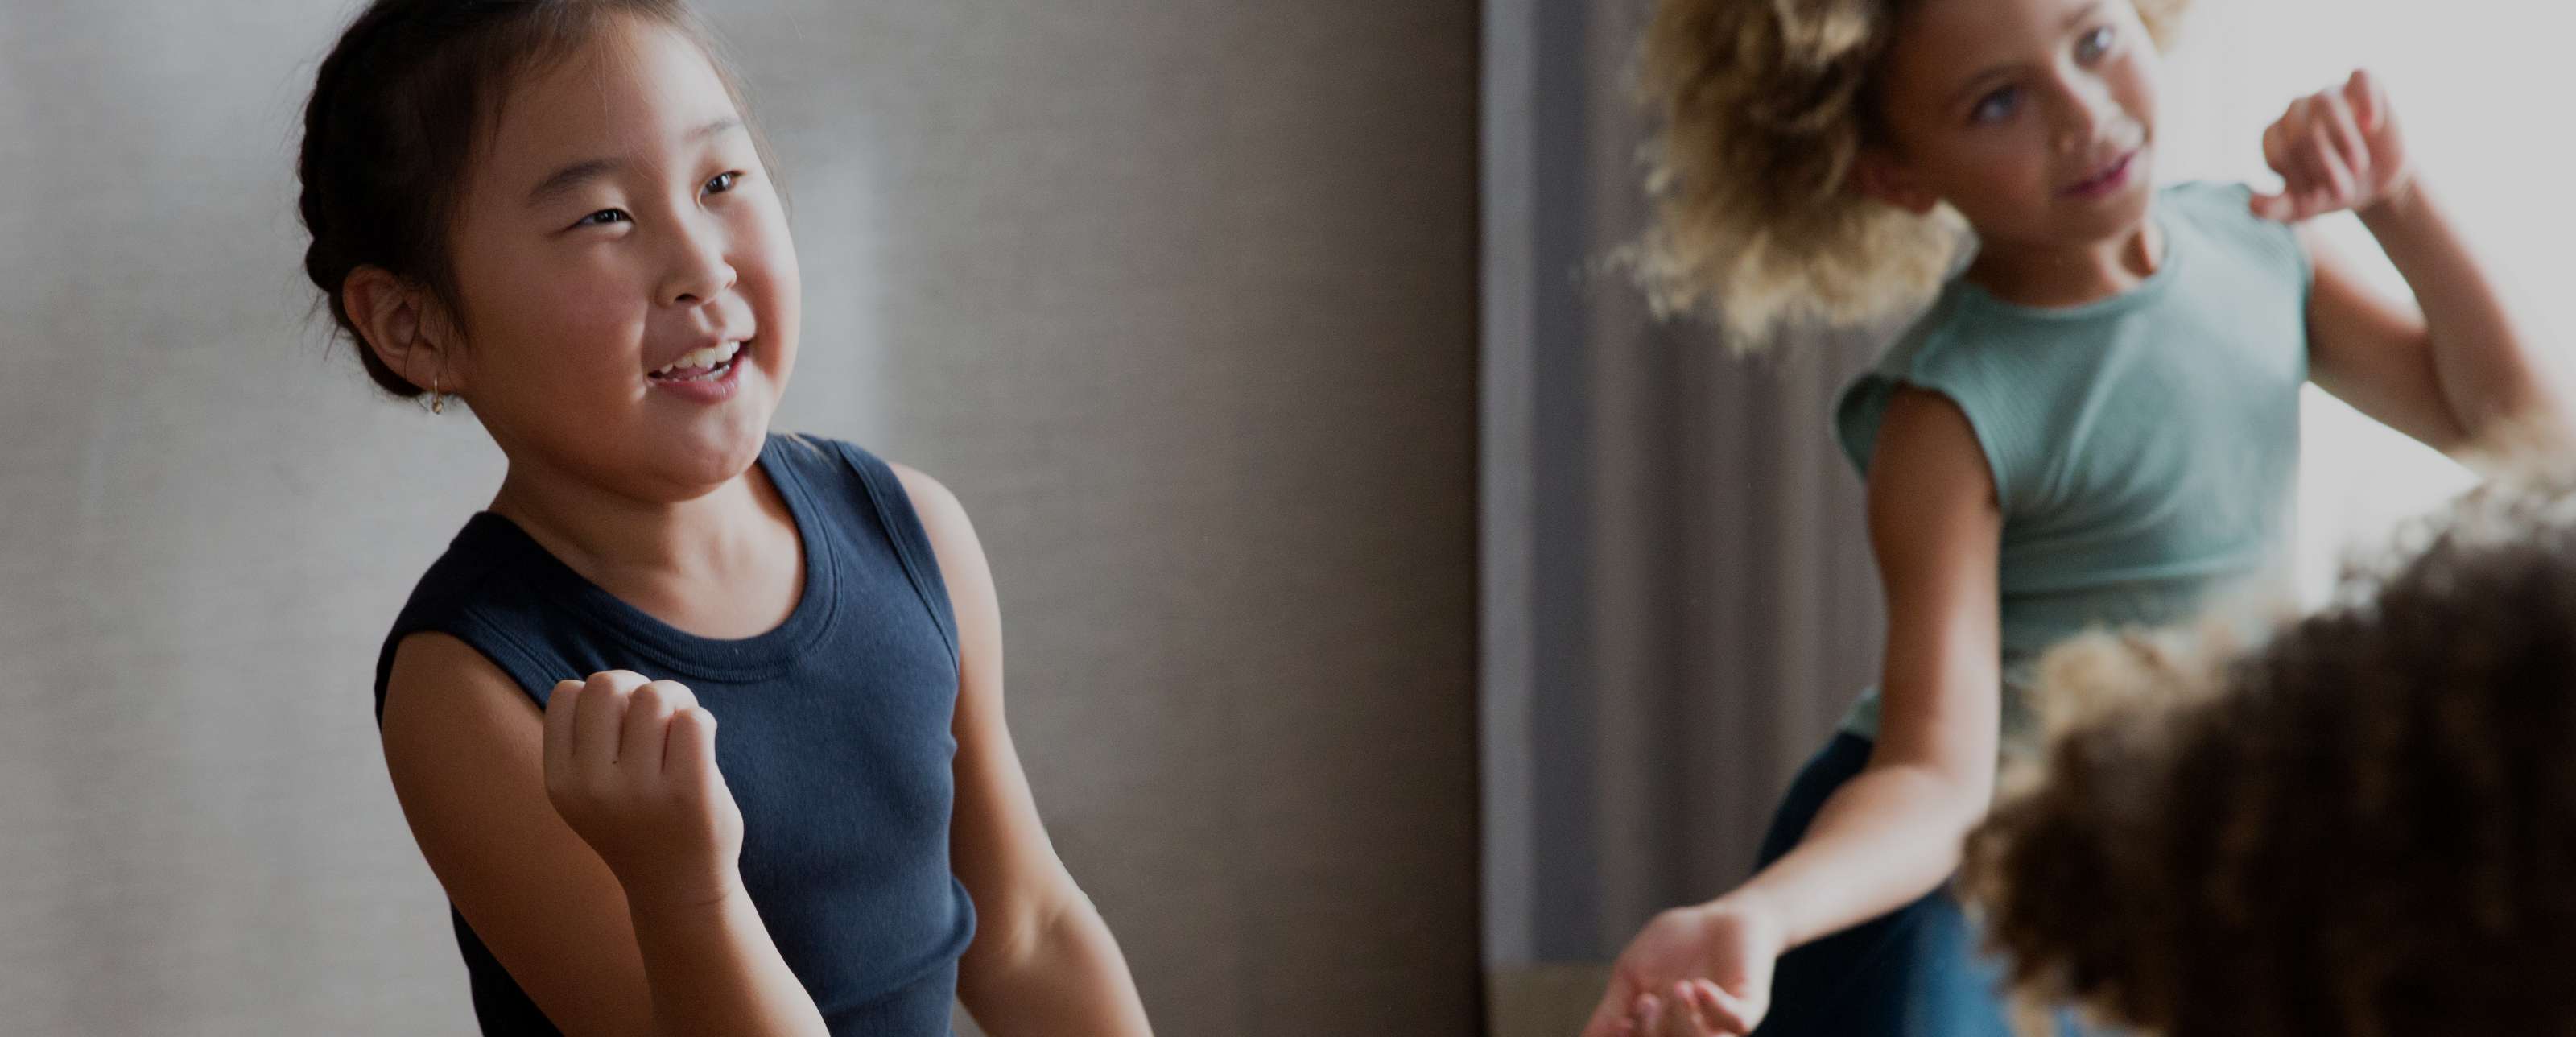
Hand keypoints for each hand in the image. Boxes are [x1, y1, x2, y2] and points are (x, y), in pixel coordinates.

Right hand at [542, 670, 745, 911]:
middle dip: (639, 686)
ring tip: (683, 730)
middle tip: (660, 715)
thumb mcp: (591, 788)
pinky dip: (703, 721)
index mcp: (561, 782)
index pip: (566, 693)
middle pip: (608, 684)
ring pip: (656, 696)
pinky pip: (695, 720)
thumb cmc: (639, 823)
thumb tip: (620, 681)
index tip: (621, 718)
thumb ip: (592, 737)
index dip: (599, 692)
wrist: (677, 891)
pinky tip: (702, 748)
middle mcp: (592, 787)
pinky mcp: (690, 794)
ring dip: (677, 701)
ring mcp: (641, 792)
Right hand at [1579, 895, 1787, 1036]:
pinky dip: (1715, 1008)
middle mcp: (1692, 1032)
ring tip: (1680, 987)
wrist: (1721, 916)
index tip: (1622, 1022)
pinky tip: (1700, 987)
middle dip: (1651, 1031)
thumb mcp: (1631, 974)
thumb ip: (1610, 1009)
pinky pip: (1735, 1022)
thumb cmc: (1675, 944)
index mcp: (1662, 1030)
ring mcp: (1721, 1024)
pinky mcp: (1749, 1008)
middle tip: (1647, 1001)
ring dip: (1683, 1020)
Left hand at [2251, 69, 2411, 222]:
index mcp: (2277, 135)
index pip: (2276, 149)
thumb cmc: (2330, 192)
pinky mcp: (2364, 88)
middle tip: (2339, 193)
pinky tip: (2370, 125)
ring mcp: (2330, 95)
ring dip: (2342, 140)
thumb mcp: (2303, 208)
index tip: (2313, 202)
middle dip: (2320, 164)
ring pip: (2325, 103)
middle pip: (2300, 129)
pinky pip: (2361, 77)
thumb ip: (2275, 208)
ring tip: (2357, 169)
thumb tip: (2253, 205)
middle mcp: (2298, 110)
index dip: (2296, 177)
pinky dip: (2365, 98)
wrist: (2375, 186)